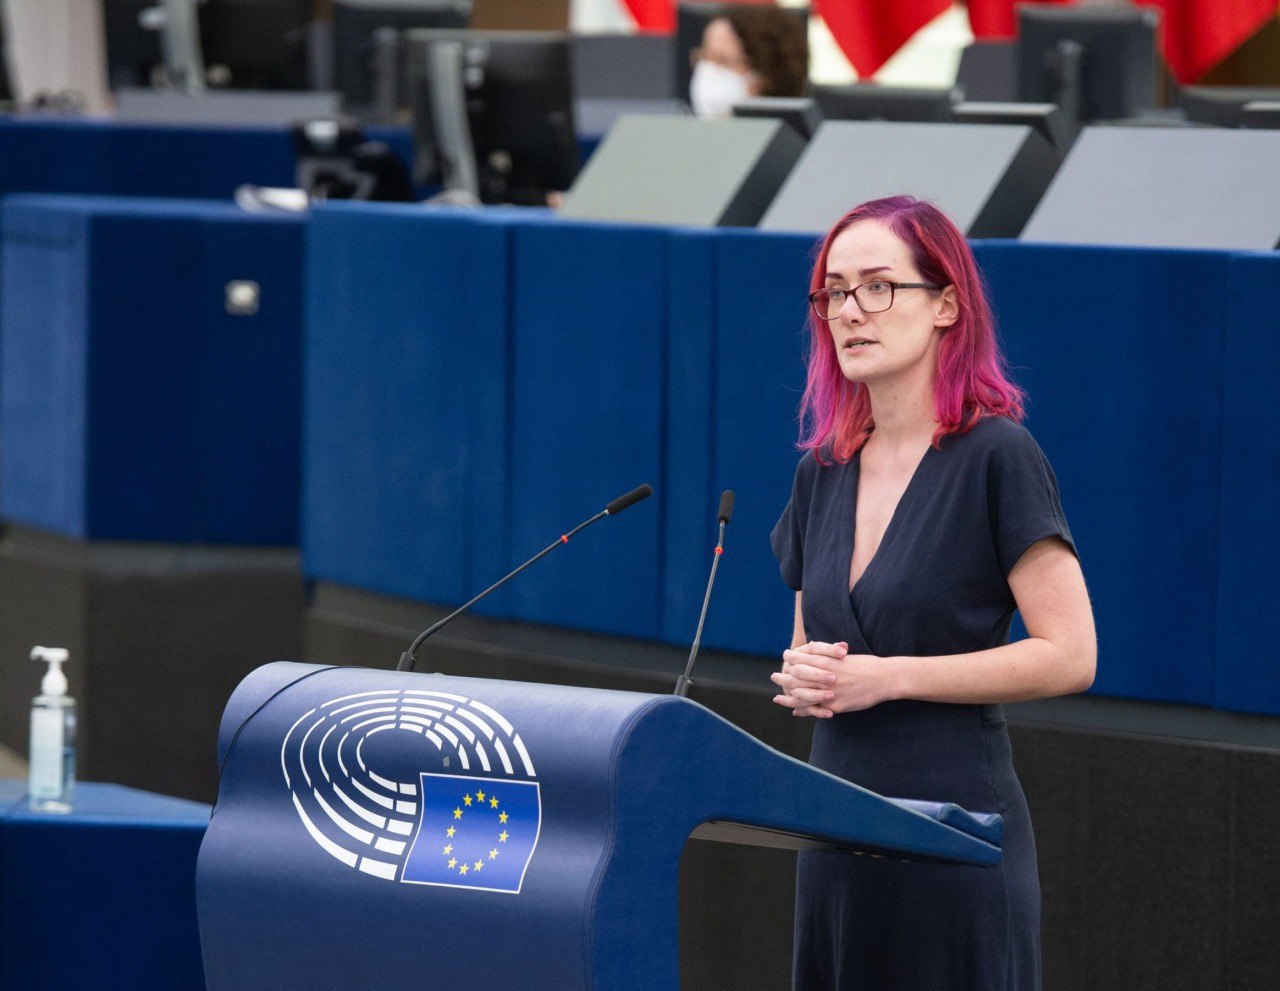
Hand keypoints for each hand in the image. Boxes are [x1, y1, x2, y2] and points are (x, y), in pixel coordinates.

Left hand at [772, 643, 897, 716]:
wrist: (884, 679)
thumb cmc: (866, 665)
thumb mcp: (845, 657)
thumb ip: (828, 655)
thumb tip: (814, 649)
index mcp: (828, 663)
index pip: (803, 659)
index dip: (792, 659)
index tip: (785, 657)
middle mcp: (826, 677)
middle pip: (797, 678)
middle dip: (784, 678)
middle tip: (774, 677)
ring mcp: (830, 693)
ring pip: (802, 696)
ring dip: (788, 697)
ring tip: (777, 697)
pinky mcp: (836, 706)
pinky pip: (815, 710)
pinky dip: (803, 711)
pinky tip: (795, 711)